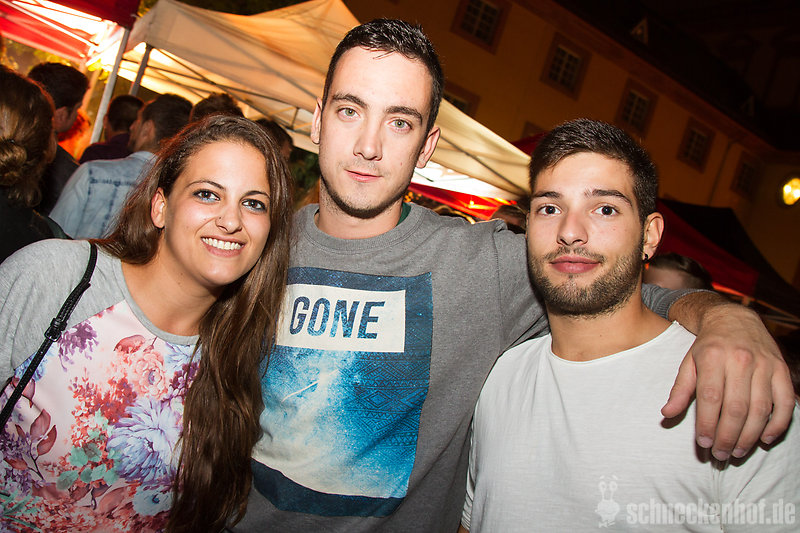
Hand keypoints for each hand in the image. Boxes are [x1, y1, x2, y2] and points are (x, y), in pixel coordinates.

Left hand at [662, 301, 793, 460]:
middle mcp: (741, 360)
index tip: (703, 443)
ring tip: (737, 452)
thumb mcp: (689, 362)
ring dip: (749, 436)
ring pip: (760, 409)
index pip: (710, 398)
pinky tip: (764, 439)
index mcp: (713, 357)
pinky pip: (784, 402)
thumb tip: (666, 414)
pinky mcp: (781, 370)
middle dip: (727, 436)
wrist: (734, 319)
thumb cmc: (709, 346)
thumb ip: (680, 389)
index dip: (706, 424)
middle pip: (736, 407)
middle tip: (721, 454)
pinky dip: (777, 424)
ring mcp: (764, 365)